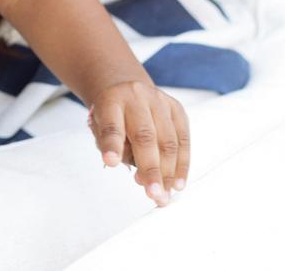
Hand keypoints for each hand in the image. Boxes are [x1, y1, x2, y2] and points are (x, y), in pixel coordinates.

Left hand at [87, 80, 189, 207]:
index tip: (111, 162)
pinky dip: (182, 164)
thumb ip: (117, 150)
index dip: (112, 144)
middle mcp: (136, 97)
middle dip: (151, 169)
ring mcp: (159, 101)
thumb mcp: (100, 128)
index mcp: (111, 101)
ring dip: (169, 172)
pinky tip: (178, 183)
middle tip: (154, 195)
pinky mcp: (176, 108)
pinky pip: (183, 138)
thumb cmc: (112, 116)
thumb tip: (142, 178)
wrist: (126, 89)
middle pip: (145, 135)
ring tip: (165, 195)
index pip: (111, 124)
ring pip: (168, 140)